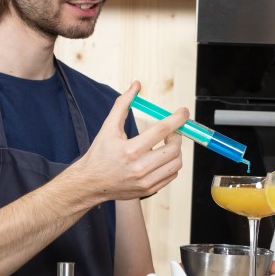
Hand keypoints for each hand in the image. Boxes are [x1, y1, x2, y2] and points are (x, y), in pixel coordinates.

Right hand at [75, 81, 185, 201]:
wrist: (90, 183)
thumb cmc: (100, 154)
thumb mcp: (108, 127)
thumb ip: (123, 104)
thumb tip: (136, 86)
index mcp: (130, 150)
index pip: (161, 130)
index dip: (177, 119)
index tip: (184, 112)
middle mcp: (139, 167)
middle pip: (173, 149)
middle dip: (177, 136)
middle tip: (171, 132)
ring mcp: (145, 181)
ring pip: (176, 163)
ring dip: (176, 151)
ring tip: (167, 145)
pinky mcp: (149, 189)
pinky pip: (171, 175)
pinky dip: (172, 164)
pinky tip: (163, 158)